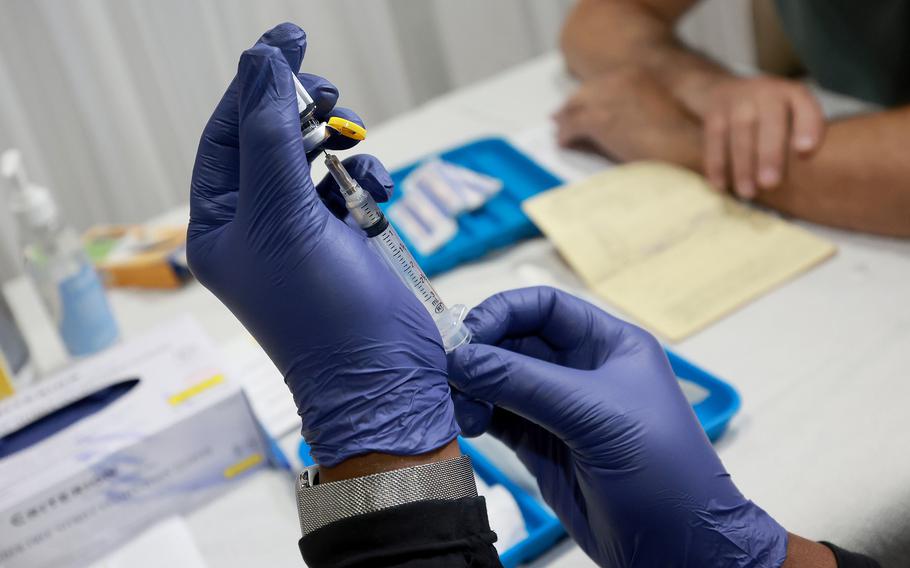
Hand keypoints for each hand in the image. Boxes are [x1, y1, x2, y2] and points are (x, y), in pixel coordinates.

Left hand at [188, 23, 458, 466]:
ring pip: (313, 160)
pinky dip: (366, 179)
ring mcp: (301, 234)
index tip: (287, 39)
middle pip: (270, 141)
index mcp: (218, 224)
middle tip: (328, 88)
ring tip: (355, 141)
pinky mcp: (342, 242)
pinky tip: (378, 189)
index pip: (226, 134)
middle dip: (300, 111)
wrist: (382, 377)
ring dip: (339, 144)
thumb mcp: (286, 214)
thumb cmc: (322, 311)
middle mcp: (255, 226)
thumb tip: (261, 62)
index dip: (254, 85)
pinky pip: (348, 188)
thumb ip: (272, 134)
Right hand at [448, 287, 786, 566]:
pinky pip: (499, 417)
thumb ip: (524, 382)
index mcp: (607, 344)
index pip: (545, 307)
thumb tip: (461, 358)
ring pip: (501, 380)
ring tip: (457, 405)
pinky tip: (464, 423)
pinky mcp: (542, 445)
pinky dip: (476, 415)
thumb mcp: (594, 415)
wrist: (676, 546)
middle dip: (480, 352)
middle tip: (448, 369)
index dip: (503, 312)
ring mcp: (559, 409)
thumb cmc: (661, 469)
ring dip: (472, 387)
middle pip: (516, 341)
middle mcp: (581, 370)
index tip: (468, 335)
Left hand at [554, 67, 701, 167]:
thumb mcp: (655, 115)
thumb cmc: (680, 142)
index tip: (576, 108)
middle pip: (581, 94)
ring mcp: (607, 99)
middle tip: (560, 120)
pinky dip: (565, 137)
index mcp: (635, 76)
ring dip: (565, 124)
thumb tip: (608, 122)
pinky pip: (571, 128)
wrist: (688, 151)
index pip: (599, 85)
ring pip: (573, 110)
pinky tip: (563, 146)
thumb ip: (630, 111)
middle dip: (570, 108)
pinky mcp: (598, 120)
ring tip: (560, 136)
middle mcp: (619, 81)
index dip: (585, 98)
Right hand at [701, 76, 824, 198]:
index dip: (807, 127)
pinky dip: (716, 164)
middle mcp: (766, 92)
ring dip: (742, 166)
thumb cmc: (767, 112)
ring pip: (740, 134)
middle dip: (769, 155)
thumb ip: (800, 134)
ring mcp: (738, 100)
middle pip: (770, 124)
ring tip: (747, 193)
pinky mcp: (714, 113)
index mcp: (792, 94)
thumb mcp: (790, 112)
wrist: (723, 89)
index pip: (805, 108)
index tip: (805, 151)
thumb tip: (804, 167)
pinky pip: (714, 140)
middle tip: (770, 184)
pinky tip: (720, 185)